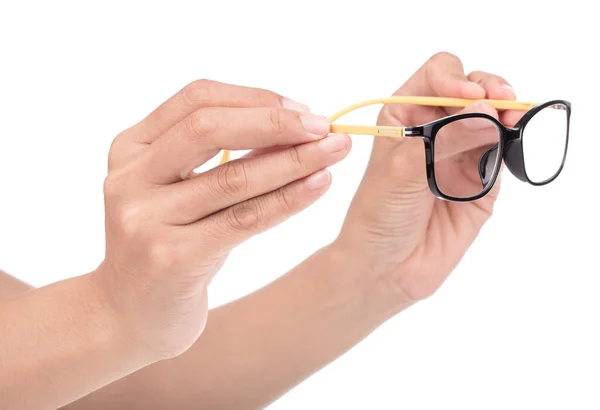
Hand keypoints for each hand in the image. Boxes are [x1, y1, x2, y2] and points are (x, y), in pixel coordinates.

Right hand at [95, 80, 350, 358]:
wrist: (128, 315)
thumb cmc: (168, 245)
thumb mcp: (181, 192)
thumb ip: (220, 158)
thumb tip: (293, 127)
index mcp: (130, 148)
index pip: (196, 99)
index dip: (255, 98)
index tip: (303, 109)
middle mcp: (129, 178)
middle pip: (208, 129)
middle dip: (276, 123)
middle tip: (327, 126)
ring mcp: (145, 219)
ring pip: (232, 178)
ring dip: (293, 160)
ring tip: (337, 151)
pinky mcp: (171, 259)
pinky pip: (243, 220)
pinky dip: (288, 199)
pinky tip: (319, 185)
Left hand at [335, 52, 518, 303]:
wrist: (387, 267)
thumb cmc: (378, 215)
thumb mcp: (402, 170)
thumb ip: (445, 139)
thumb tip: (488, 113)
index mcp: (404, 116)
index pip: (436, 75)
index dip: (454, 78)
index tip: (467, 98)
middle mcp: (434, 129)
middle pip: (472, 90)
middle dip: (489, 90)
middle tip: (501, 104)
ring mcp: (459, 153)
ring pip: (492, 117)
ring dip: (506, 112)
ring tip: (511, 121)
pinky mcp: (481, 179)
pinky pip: (502, 151)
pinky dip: (511, 141)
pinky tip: (510, 140)